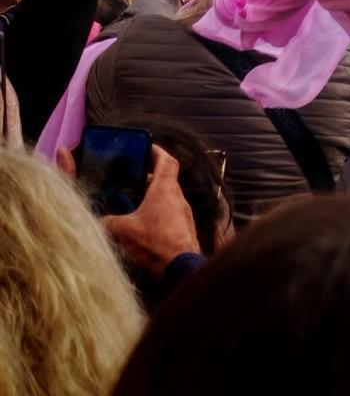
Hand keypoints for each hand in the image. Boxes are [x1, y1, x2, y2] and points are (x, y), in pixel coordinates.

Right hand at [104, 147, 200, 276]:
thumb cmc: (154, 243)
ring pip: (167, 199)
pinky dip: (157, 215)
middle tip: (131, 179)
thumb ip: (107, 222)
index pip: (166, 161)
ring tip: (132, 203)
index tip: (147, 148)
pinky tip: (143, 228)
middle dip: (149, 178)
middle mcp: (178, 198)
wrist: (181, 270)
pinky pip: (170, 216)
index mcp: (166, 189)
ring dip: (153, 198)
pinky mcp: (184, 232)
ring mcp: (183, 216)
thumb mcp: (123, 231)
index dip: (157, 152)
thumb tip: (95, 221)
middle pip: (165, 180)